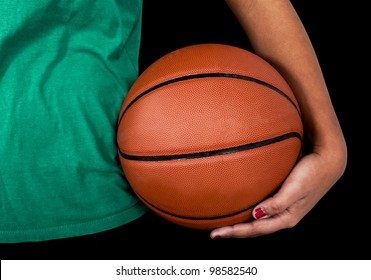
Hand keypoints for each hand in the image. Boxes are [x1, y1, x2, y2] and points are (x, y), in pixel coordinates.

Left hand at [210, 143, 346, 238]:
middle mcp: (283, 216)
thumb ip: (277, 203)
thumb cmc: (312, 173)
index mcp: (286, 218)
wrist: (328, 161)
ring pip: (257, 222)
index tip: (216, 234)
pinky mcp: (282, 199)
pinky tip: (241, 209)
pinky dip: (249, 213)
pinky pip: (262, 210)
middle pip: (254, 229)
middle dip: (234, 232)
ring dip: (241, 225)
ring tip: (224, 224)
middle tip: (215, 232)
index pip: (255, 229)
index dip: (235, 233)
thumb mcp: (295, 189)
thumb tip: (256, 215)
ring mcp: (283, 209)